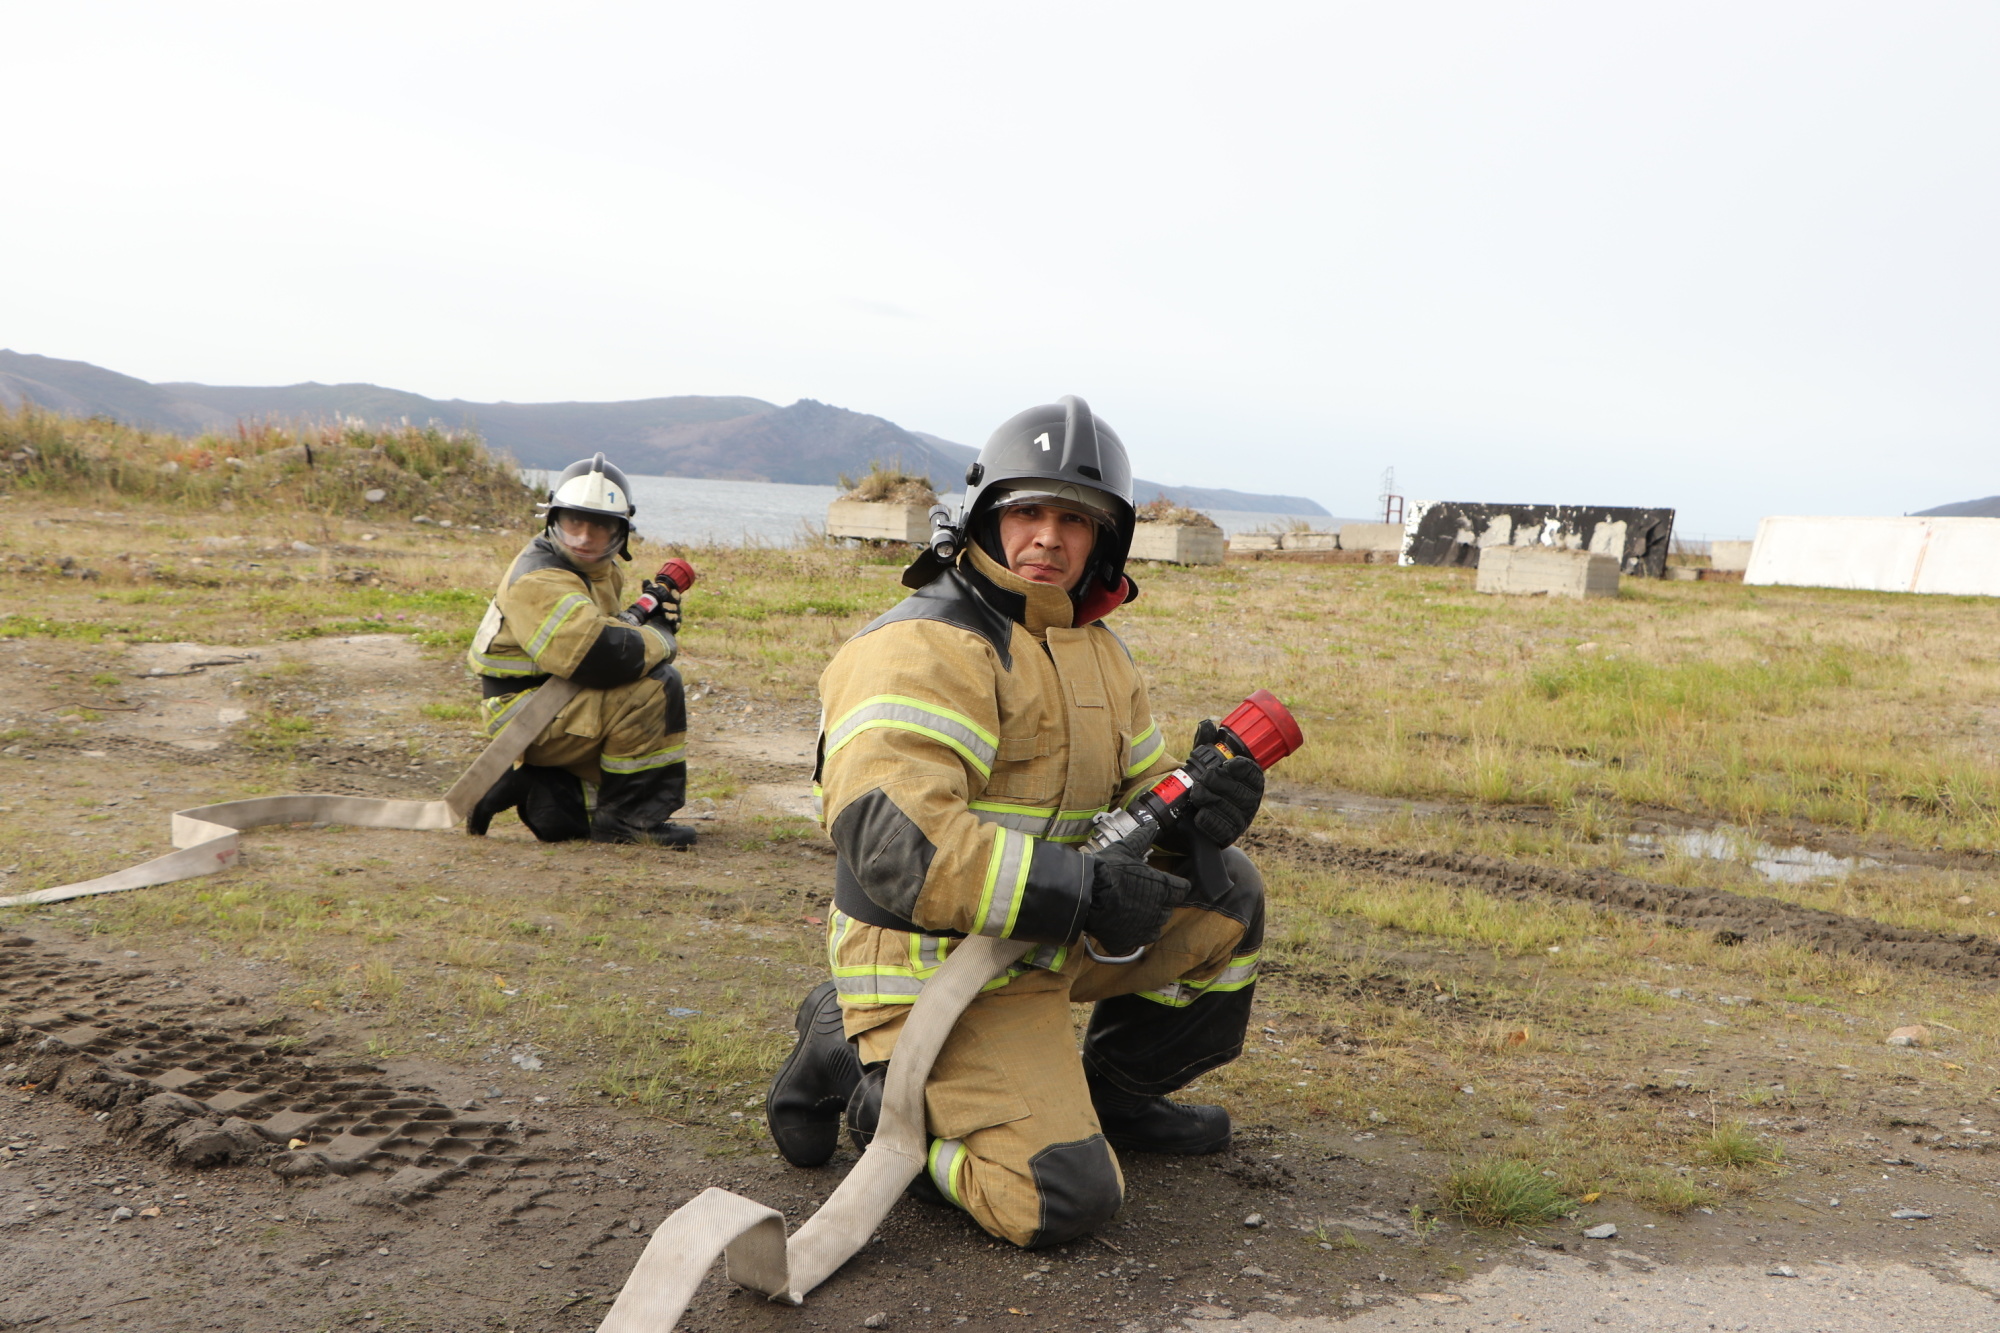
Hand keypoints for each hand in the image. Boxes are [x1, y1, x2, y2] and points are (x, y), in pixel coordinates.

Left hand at [640, 580, 682, 632]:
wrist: (650, 626)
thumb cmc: (652, 611)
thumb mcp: (649, 600)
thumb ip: (648, 590)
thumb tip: (646, 580)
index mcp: (671, 602)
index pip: (676, 597)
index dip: (675, 594)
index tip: (672, 590)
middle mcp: (675, 610)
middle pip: (676, 606)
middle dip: (671, 605)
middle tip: (663, 605)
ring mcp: (675, 619)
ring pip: (676, 616)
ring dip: (671, 614)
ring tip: (664, 614)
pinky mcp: (673, 628)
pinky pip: (676, 626)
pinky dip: (674, 624)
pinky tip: (670, 623)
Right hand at [1083, 825, 1190, 957]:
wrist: (1083, 895)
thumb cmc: (1106, 870)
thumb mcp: (1124, 849)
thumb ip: (1141, 838)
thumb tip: (1151, 823)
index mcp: (1163, 888)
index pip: (1182, 890)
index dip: (1174, 886)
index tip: (1165, 884)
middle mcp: (1159, 911)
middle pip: (1167, 909)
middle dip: (1157, 903)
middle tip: (1139, 894)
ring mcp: (1144, 930)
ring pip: (1154, 928)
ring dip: (1146, 920)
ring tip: (1129, 909)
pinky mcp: (1128, 943)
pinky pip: (1135, 941)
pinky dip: (1129, 935)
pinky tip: (1119, 924)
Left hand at [1182, 718, 1264, 846]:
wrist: (1198, 819)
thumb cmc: (1210, 786)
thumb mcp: (1208, 764)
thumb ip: (1207, 744)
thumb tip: (1208, 723)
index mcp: (1252, 781)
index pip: (1252, 772)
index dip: (1240, 767)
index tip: (1226, 764)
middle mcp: (1251, 801)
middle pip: (1237, 790)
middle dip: (1217, 782)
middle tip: (1203, 779)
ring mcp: (1241, 820)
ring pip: (1226, 808)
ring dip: (1207, 799)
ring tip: (1197, 795)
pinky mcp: (1229, 836)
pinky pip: (1219, 827)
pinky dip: (1206, 819)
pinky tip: (1199, 814)